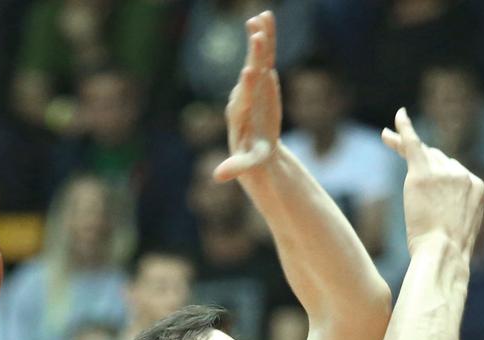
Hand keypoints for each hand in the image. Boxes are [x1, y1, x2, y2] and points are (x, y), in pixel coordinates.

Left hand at [214, 11, 281, 182]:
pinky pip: (264, 56)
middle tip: (257, 35)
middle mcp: (243, 97)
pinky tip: (264, 17)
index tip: (251, 72)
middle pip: (249, 75)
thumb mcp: (246, 166)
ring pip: (256, 59)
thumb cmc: (250, 159)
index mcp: (240, 116)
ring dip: (259, 39)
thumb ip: (235, 168)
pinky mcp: (263, 80)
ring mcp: (253, 86)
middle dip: (254, 56)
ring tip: (261, 17)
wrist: (254, 148)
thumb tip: (217, 178)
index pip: (242, 100)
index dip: (247, 87)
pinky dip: (266, 38)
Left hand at [383, 107, 483, 255]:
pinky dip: (405, 127)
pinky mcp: (423, 173)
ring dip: (405, 145)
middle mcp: (463, 174)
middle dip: (423, 160)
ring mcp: (444, 172)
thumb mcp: (460, 228)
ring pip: (423, 152)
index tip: (430, 187)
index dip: (439, 178)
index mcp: (478, 187)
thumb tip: (444, 210)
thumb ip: (455, 209)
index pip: (455, 171)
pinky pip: (413, 143)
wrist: (443, 253)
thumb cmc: (448, 251)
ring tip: (387, 135)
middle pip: (440, 158)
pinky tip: (398, 115)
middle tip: (399, 155)